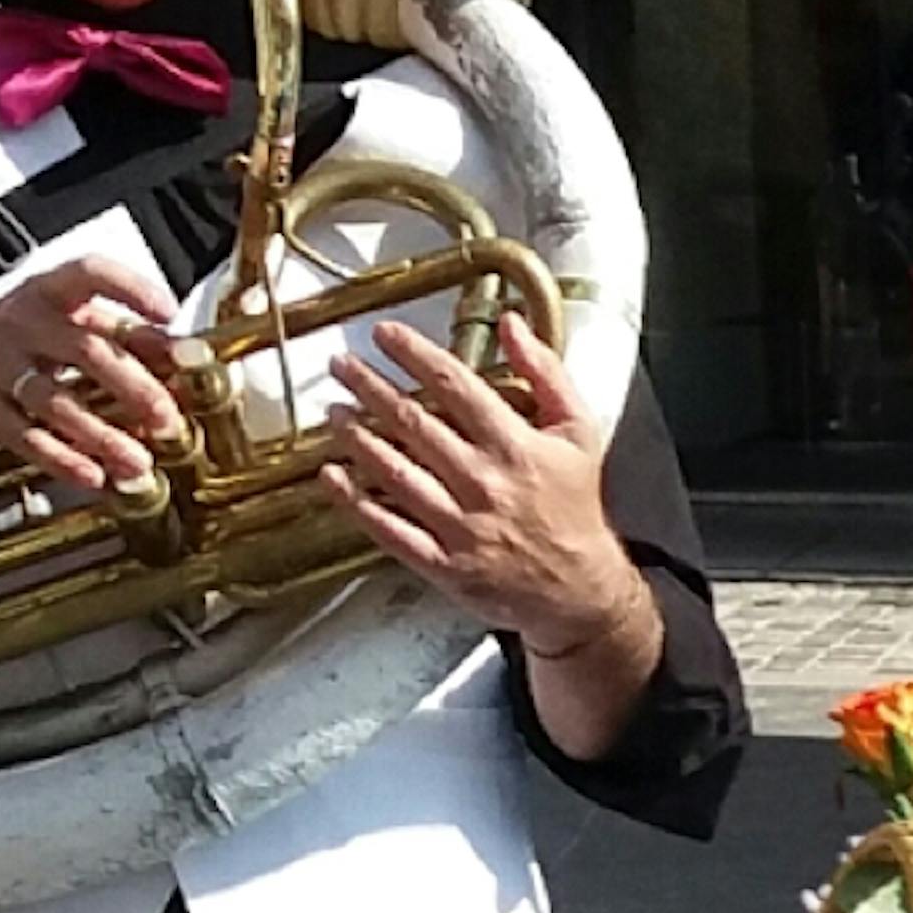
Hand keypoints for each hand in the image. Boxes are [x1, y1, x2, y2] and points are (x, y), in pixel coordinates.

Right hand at [0, 272, 190, 493]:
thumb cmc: (11, 340)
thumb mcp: (60, 322)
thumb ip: (121, 332)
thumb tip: (184, 352)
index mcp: (48, 291)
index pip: (90, 272)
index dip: (131, 287)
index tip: (167, 311)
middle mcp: (22, 322)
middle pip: (85, 349)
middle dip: (133, 386)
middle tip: (167, 418)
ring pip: (56, 401)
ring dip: (102, 434)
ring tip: (139, 461)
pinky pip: (24, 436)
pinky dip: (60, 459)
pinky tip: (92, 475)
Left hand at [319, 316, 637, 646]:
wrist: (578, 588)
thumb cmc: (574, 506)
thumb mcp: (579, 430)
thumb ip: (546, 372)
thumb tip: (513, 324)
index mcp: (515, 445)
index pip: (454, 384)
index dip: (413, 354)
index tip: (383, 334)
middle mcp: (483, 481)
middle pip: (414, 423)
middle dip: (370, 387)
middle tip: (340, 365)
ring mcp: (459, 525)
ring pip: (395, 472)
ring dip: (358, 437)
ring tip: (334, 411)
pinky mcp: (442, 563)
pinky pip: (389, 528)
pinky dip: (355, 502)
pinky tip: (332, 477)